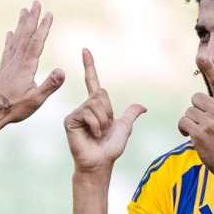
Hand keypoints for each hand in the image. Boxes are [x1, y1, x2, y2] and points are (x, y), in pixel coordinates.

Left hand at [0, 2, 65, 127]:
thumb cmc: (16, 108)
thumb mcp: (36, 100)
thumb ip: (50, 85)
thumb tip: (63, 70)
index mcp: (26, 67)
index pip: (36, 42)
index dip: (43, 27)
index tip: (49, 13)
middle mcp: (16, 61)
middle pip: (26, 35)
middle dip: (32, 18)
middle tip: (36, 2)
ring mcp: (9, 64)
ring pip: (16, 39)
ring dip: (21, 24)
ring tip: (24, 10)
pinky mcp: (4, 69)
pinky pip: (8, 49)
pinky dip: (11, 38)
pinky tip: (11, 32)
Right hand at [64, 49, 145, 178]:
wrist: (100, 162)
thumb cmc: (110, 148)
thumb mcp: (124, 128)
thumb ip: (130, 115)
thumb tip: (142, 107)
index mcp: (95, 106)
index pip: (92, 81)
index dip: (89, 66)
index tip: (85, 50)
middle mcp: (84, 106)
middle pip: (101, 93)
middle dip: (108, 111)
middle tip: (104, 128)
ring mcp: (76, 113)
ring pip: (95, 103)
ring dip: (103, 120)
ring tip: (98, 133)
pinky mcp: (70, 120)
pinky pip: (88, 112)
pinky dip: (96, 124)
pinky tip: (93, 134)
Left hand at [177, 51, 213, 176]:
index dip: (209, 68)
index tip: (200, 55)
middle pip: (196, 98)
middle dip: (197, 109)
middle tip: (206, 123)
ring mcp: (210, 123)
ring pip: (188, 111)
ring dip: (191, 121)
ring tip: (202, 132)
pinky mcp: (199, 134)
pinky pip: (183, 122)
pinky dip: (184, 129)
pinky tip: (192, 137)